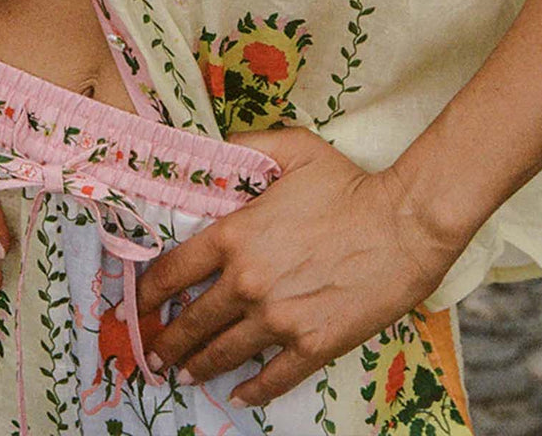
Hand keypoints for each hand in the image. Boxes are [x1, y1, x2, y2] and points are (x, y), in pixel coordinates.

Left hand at [136, 127, 466, 407]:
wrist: (403, 225)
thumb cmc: (348, 184)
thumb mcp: (292, 149)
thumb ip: (245, 147)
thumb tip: (211, 145)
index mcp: (236, 236)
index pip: (174, 271)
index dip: (149, 291)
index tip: (138, 304)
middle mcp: (248, 283)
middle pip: (192, 321)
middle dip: (167, 341)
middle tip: (154, 353)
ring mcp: (278, 319)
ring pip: (223, 353)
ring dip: (196, 367)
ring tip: (182, 374)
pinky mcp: (312, 345)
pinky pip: (271, 378)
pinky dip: (251, 390)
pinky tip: (238, 395)